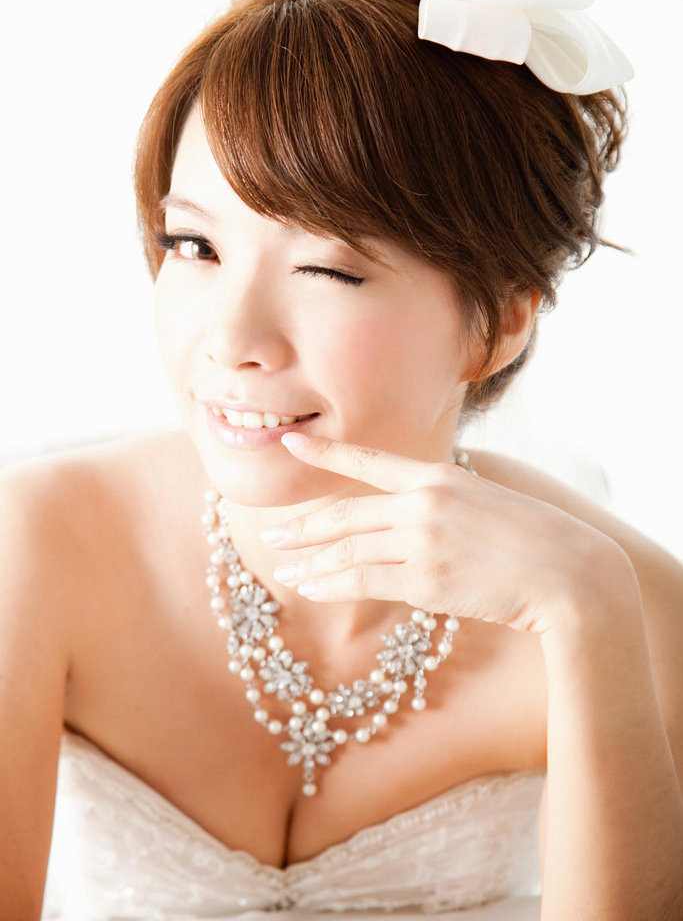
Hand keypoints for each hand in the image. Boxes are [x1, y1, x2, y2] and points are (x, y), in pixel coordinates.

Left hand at [260, 432, 611, 635]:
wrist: (569, 573)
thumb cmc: (530, 539)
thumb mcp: (482, 502)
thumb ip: (436, 505)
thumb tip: (397, 520)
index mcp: (438, 476)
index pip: (369, 460)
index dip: (325, 453)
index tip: (290, 445)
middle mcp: (424, 503)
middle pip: (347, 512)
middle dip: (304, 525)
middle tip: (271, 532)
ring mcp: (424, 541)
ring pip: (349, 550)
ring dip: (311, 561)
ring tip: (285, 568)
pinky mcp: (427, 580)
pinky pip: (364, 582)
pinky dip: (332, 585)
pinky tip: (312, 589)